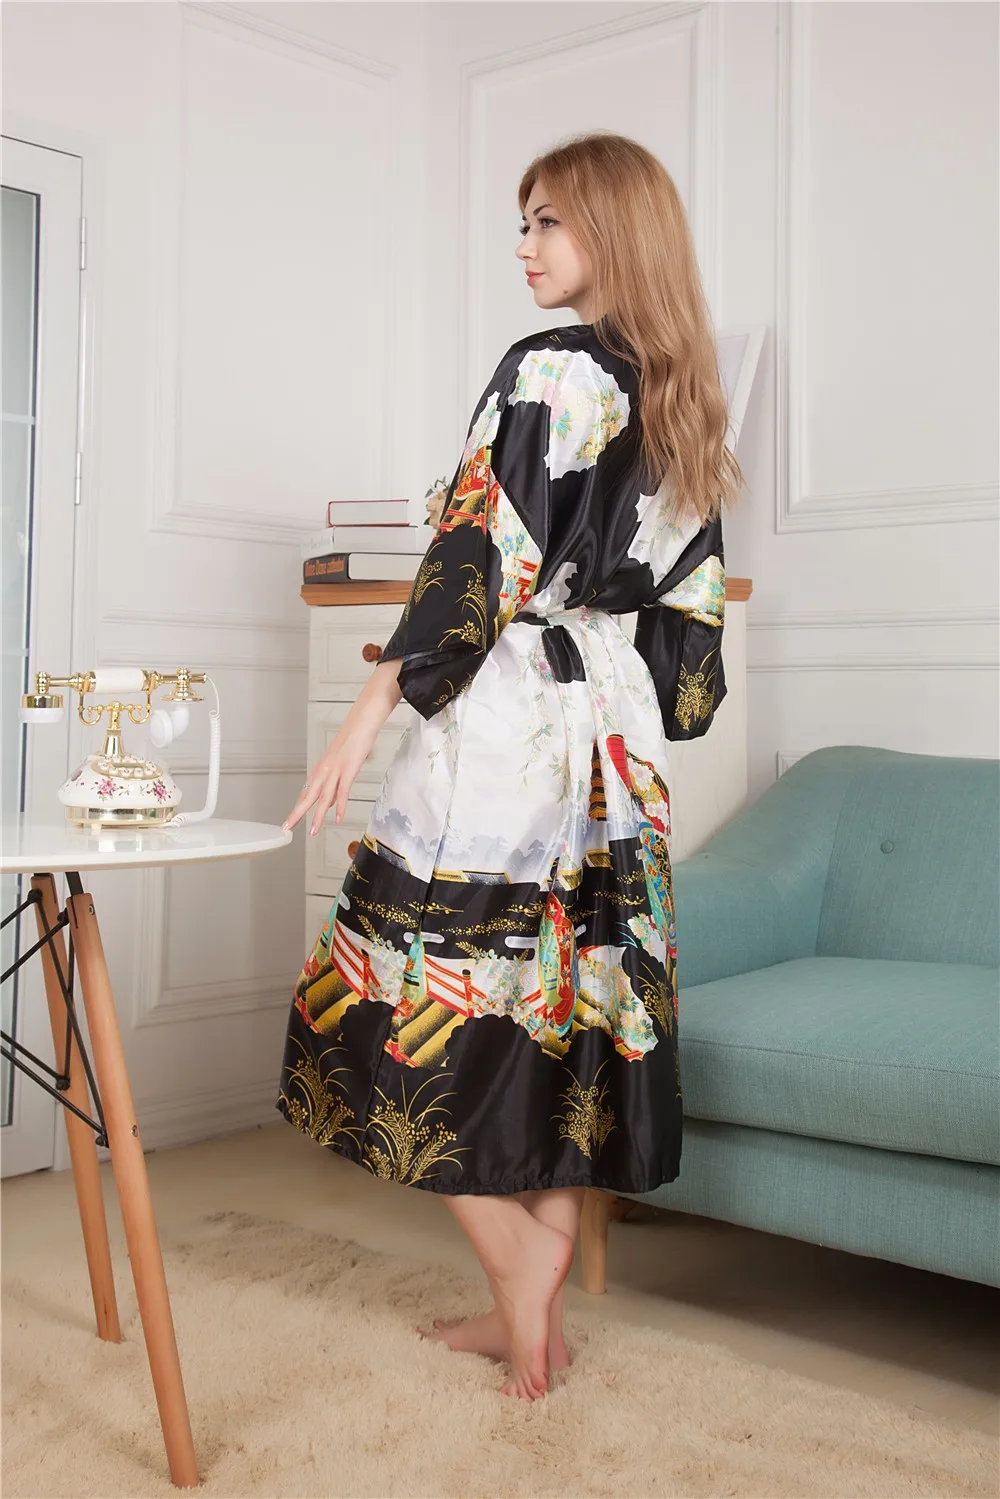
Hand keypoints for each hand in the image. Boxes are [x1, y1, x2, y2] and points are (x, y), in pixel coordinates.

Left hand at [283, 721, 374, 836]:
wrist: (361, 721)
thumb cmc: (354, 738)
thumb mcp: (341, 763)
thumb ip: (335, 784)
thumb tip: (330, 802)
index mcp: (321, 768)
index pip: (307, 792)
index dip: (298, 807)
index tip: (291, 819)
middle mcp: (324, 770)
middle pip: (308, 796)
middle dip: (297, 813)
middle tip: (287, 827)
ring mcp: (335, 770)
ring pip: (323, 797)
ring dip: (317, 816)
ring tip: (313, 831)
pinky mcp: (348, 769)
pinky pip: (343, 792)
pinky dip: (340, 807)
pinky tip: (338, 818)